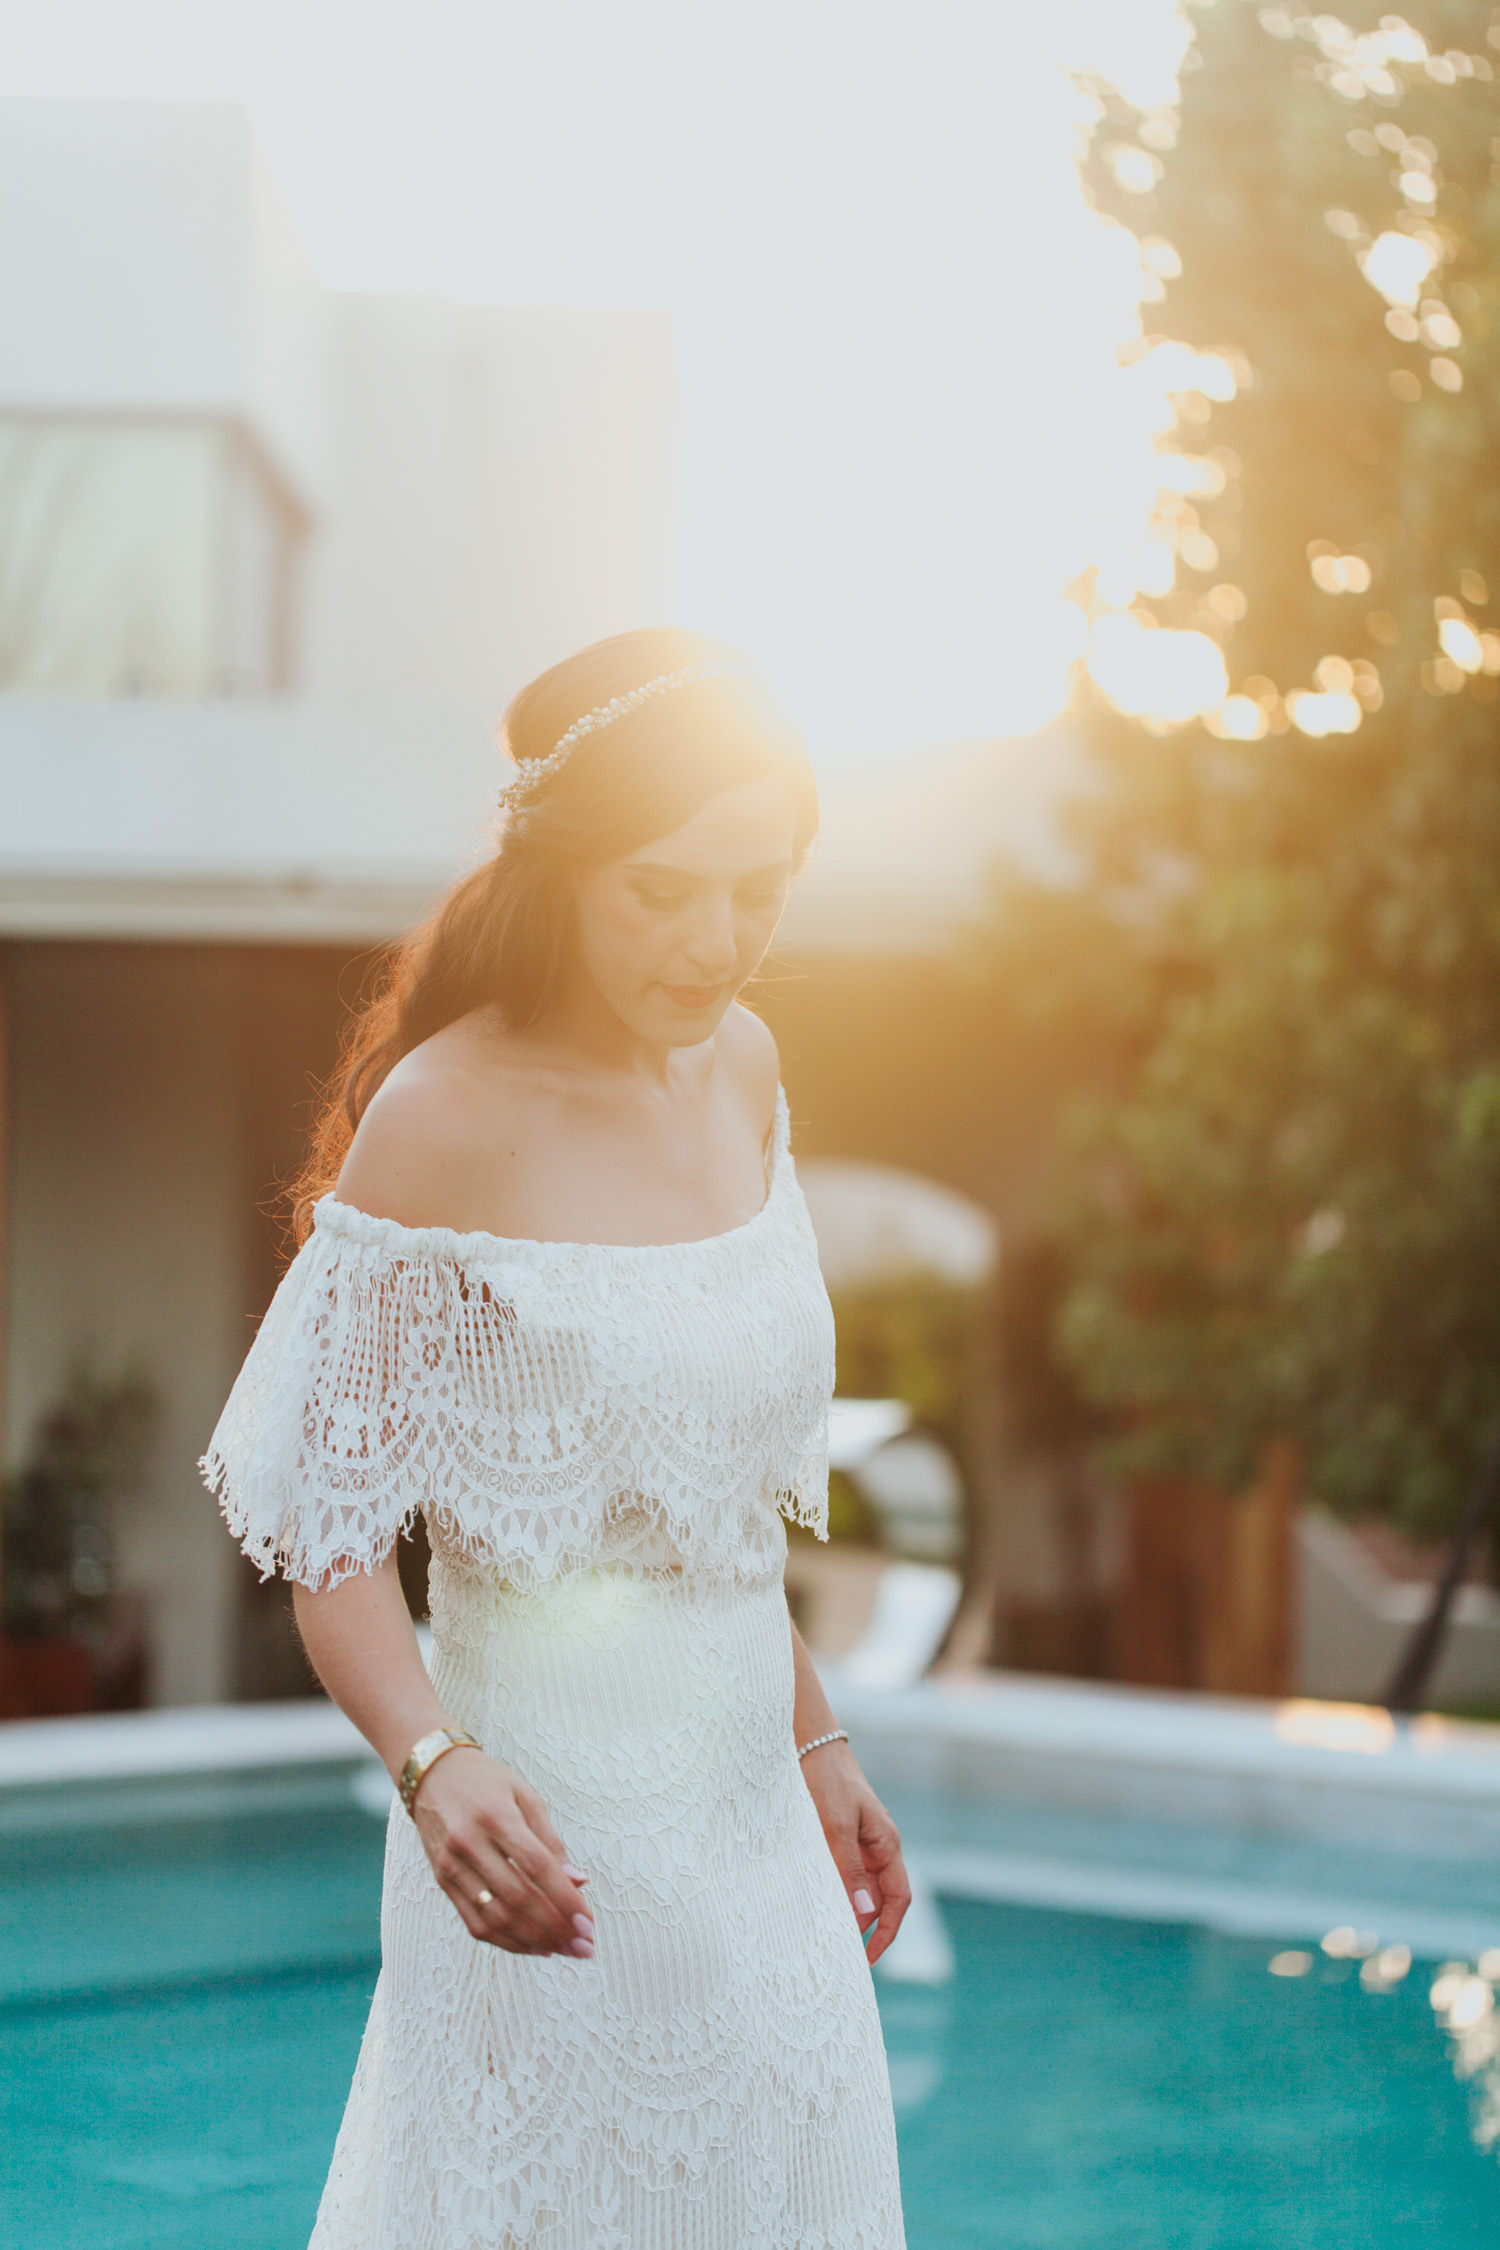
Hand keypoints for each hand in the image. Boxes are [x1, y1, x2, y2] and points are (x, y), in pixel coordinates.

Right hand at [410, 1747, 594, 1958]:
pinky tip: (534, 1946)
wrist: (432, 1773)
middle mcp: (470, 1844)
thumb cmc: (486, 1781)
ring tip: (564, 1949)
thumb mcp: (525, 1796)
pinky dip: (506, 1941)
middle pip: (518, 1898)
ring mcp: (452, 1866)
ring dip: (534, 1941)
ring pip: (496, 1919)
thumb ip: (550, 1842)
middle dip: (556, 1927)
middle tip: (583, 1945)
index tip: (588, 1922)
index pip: (537, 1867)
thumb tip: (577, 1882)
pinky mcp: (442, 1881)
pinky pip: (475, 1923)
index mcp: (497, 1816)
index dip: (565, 1899)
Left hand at [798, 1740, 910, 1964]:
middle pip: (881, 1899)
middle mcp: (879, 1846)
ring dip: (849, 1912)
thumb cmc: (827, 1779)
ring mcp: (862, 1842)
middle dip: (867, 1929)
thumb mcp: (836, 1824)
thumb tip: (864, 1913)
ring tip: (826, 1936)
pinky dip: (836, 1893)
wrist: (811, 1743)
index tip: (869, 1959)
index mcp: (887, 1844)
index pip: (898, 1899)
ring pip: (862, 1887)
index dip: (887, 1932)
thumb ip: (849, 1868)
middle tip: (841, 1956)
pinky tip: (817, 1903)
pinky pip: (845, 1873)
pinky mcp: (842, 1836)